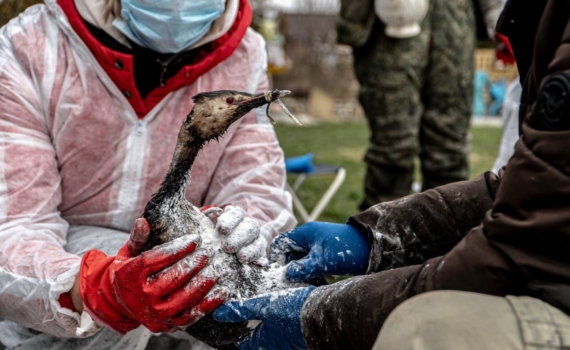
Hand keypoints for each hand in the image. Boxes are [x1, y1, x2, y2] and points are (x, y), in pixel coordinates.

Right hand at [79, 218, 226, 333]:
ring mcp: (156, 313)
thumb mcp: (128, 253)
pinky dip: (208, 305)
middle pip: (172, 279)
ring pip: (183, 298)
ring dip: (203, 284)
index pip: (156, 259)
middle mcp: (143, 296)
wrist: (121, 304)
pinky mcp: (167, 325)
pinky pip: (190, 316)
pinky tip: (221, 292)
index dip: (177, 248)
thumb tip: (144, 221)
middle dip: (193, 264)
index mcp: (132, 275)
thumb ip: (138, 238)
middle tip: (209, 252)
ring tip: (217, 269)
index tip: (195, 238)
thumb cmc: (130, 272)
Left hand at [201, 205, 267, 264]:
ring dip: (251, 250)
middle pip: (250, 227)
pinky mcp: (259, 258)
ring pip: (259, 242)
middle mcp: (246, 228)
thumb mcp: (199, 229)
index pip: (236, 213)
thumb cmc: (203, 239)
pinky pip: (264, 257)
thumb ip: (197, 224)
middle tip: (228, 247)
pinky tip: (257, 265)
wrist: (212, 257)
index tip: (220, 229)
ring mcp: (255, 242)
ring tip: (241, 258)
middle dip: (240, 237)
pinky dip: (261, 260)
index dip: (230, 220)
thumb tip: (190, 220)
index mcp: (232, 217)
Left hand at [213, 286, 315, 349]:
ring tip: (262, 309)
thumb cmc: (294, 311)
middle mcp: (276, 346)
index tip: (227, 323)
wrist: (324, 312)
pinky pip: (284, 330)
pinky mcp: (300, 334)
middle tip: (243, 314)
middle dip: (250, 328)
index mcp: (263, 342)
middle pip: (257, 340)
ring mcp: (289, 342)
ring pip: (271, 334)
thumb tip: (220, 313)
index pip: (242, 343)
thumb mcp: (264, 306)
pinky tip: (280, 309)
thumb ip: (242, 309)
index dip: (233, 333)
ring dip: (266, 324)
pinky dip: (279, 321)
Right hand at [270, 222, 369, 282]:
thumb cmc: (346, 249)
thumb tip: (286, 275)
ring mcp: (317, 245)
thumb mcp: (322, 261)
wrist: (371, 247)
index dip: (276, 258)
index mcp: (305, 233)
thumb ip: (302, 268)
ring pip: (301, 261)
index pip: (281, 243)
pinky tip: (318, 284)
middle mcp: (309, 238)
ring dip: (302, 274)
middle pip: (290, 254)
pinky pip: (311, 264)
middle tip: (294, 284)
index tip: (278, 273)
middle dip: (291, 269)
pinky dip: (312, 274)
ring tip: (308, 286)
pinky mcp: (325, 254)